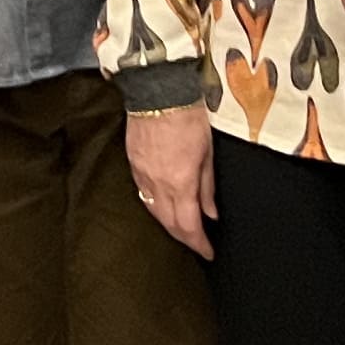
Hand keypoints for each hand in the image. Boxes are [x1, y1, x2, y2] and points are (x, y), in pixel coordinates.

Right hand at [124, 106, 215, 259]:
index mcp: (180, 182)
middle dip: (184, 238)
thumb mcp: (207, 153)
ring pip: (154, 211)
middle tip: (197, 245)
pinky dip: (155, 207)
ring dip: (168, 225)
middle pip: (168, 223)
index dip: (199, 243)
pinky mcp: (133, 164)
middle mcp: (158, 184)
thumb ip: (207, 187)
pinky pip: (143, 195)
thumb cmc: (187, 118)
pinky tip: (163, 207)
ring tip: (182, 230)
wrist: (158, 92)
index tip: (208, 252)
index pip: (188, 225)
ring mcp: (142, 174)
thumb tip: (211, 212)